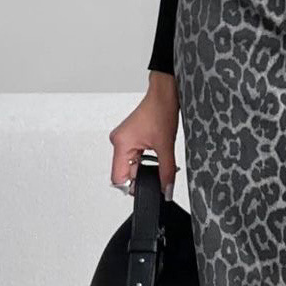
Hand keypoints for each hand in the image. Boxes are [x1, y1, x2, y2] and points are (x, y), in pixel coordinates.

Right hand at [110, 72, 179, 198]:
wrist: (164, 95)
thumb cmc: (161, 110)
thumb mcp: (166, 146)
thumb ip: (167, 172)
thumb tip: (167, 190)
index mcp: (121, 144)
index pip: (118, 178)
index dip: (133, 186)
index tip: (147, 188)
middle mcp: (118, 142)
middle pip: (125, 172)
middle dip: (142, 175)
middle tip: (158, 170)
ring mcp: (123, 139)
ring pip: (131, 165)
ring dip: (145, 166)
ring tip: (157, 154)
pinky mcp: (129, 138)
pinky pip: (133, 156)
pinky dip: (144, 159)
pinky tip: (154, 152)